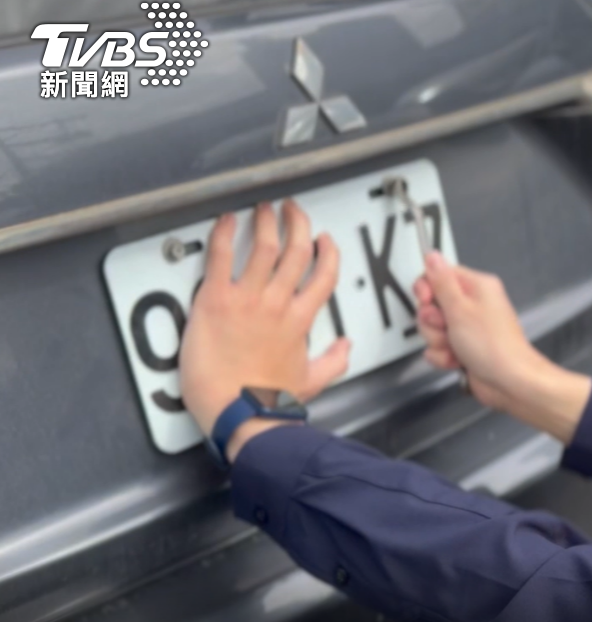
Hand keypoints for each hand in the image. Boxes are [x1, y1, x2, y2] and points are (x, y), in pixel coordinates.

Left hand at [180, 200, 350, 459]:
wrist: (240, 413)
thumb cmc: (269, 402)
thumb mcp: (311, 381)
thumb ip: (332, 361)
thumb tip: (345, 348)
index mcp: (300, 321)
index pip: (323, 275)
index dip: (327, 253)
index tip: (324, 240)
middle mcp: (277, 304)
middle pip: (296, 251)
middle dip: (297, 224)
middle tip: (292, 210)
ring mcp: (247, 299)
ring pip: (264, 247)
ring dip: (267, 222)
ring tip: (265, 208)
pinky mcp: (216, 301)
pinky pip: (222, 257)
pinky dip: (225, 234)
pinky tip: (226, 221)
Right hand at [414, 253, 591, 442]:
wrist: (510, 382)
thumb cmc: (493, 346)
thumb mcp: (460, 308)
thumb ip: (442, 281)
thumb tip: (432, 255)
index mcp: (476, 287)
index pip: (439, 275)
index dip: (427, 289)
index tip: (427, 301)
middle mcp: (473, 305)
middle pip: (432, 304)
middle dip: (433, 321)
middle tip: (447, 328)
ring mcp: (467, 328)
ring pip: (433, 328)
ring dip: (438, 341)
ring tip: (456, 347)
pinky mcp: (463, 348)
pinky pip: (438, 348)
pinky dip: (443, 356)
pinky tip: (457, 361)